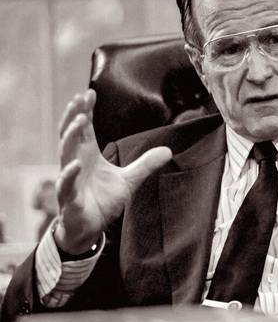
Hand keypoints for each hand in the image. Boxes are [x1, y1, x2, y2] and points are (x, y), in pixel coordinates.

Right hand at [54, 89, 171, 253]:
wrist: (89, 228)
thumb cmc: (103, 201)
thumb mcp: (129, 180)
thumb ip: (145, 164)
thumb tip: (168, 150)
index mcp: (88, 156)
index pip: (84, 129)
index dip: (85, 111)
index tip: (90, 93)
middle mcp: (75, 163)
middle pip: (71, 135)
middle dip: (74, 116)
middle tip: (79, 99)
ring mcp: (69, 180)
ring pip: (65, 154)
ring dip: (70, 137)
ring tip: (80, 121)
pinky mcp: (68, 199)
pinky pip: (65, 185)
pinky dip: (68, 174)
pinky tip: (74, 165)